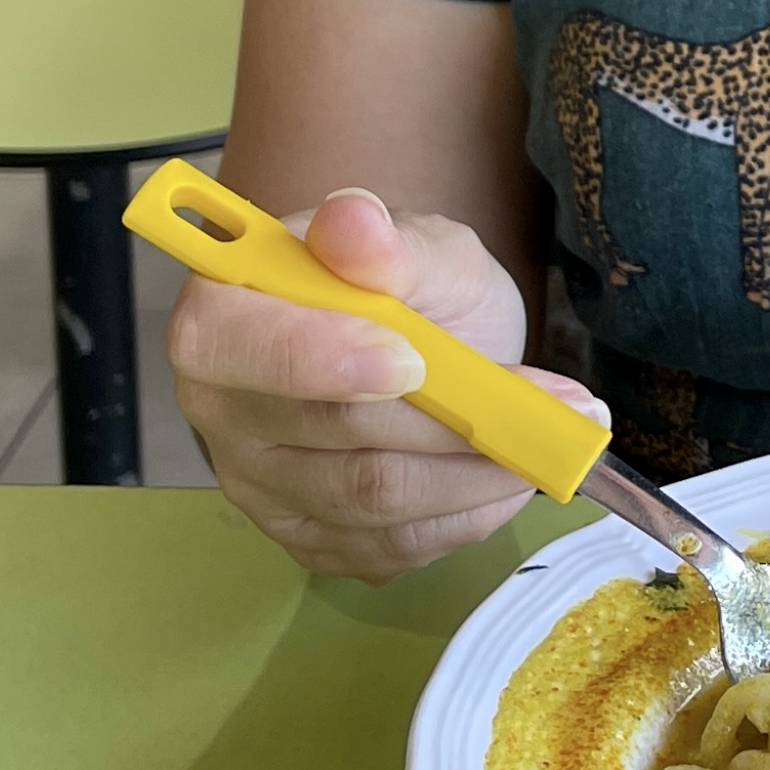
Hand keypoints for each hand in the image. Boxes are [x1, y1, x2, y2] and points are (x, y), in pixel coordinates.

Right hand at [167, 188, 604, 583]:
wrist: (432, 342)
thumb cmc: (414, 286)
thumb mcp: (425, 248)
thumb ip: (392, 244)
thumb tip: (352, 220)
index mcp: (220, 313)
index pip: (232, 346)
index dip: (318, 358)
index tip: (415, 358)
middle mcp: (220, 408)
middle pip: (327, 432)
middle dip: (449, 420)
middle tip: (550, 403)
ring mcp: (258, 485)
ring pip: (370, 500)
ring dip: (474, 474)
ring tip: (548, 438)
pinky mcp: (306, 538)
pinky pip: (387, 548)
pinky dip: (464, 518)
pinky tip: (507, 480)